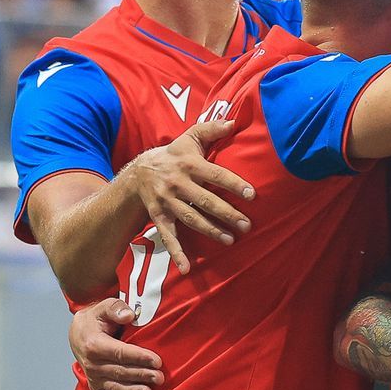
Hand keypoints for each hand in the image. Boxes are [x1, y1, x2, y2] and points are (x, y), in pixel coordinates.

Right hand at [70, 297, 164, 389]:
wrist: (78, 333)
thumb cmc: (96, 319)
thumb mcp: (103, 306)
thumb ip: (116, 308)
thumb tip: (129, 315)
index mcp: (94, 345)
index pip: (120, 353)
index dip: (139, 357)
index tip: (157, 361)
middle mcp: (92, 364)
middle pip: (120, 371)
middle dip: (141, 375)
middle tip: (160, 378)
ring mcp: (94, 377)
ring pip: (116, 386)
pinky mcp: (96, 386)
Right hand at [126, 118, 254, 271]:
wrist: (138, 173)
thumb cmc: (173, 155)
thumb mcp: (189, 139)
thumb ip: (211, 129)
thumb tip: (236, 120)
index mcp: (189, 163)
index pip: (216, 174)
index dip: (234, 184)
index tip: (252, 194)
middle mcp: (177, 182)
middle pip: (205, 200)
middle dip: (227, 213)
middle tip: (247, 225)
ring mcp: (167, 201)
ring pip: (191, 218)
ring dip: (210, 231)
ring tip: (230, 240)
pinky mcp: (159, 217)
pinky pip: (168, 236)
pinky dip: (176, 253)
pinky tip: (187, 268)